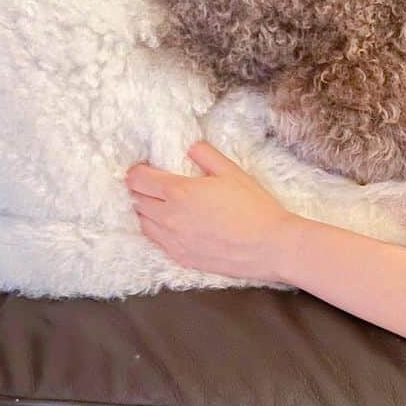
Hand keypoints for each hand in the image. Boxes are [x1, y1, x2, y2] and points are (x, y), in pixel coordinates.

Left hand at [125, 140, 299, 283]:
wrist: (270, 247)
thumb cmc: (253, 207)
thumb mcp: (232, 172)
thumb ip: (205, 155)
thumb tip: (189, 147)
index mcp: (178, 192)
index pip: (137, 179)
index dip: (137, 170)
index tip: (146, 167)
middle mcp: (169, 217)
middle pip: (135, 200)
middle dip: (140, 189)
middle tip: (153, 183)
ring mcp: (173, 241)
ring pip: (142, 223)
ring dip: (146, 211)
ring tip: (160, 204)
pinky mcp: (181, 258)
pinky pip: (156, 242)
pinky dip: (157, 230)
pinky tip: (172, 225)